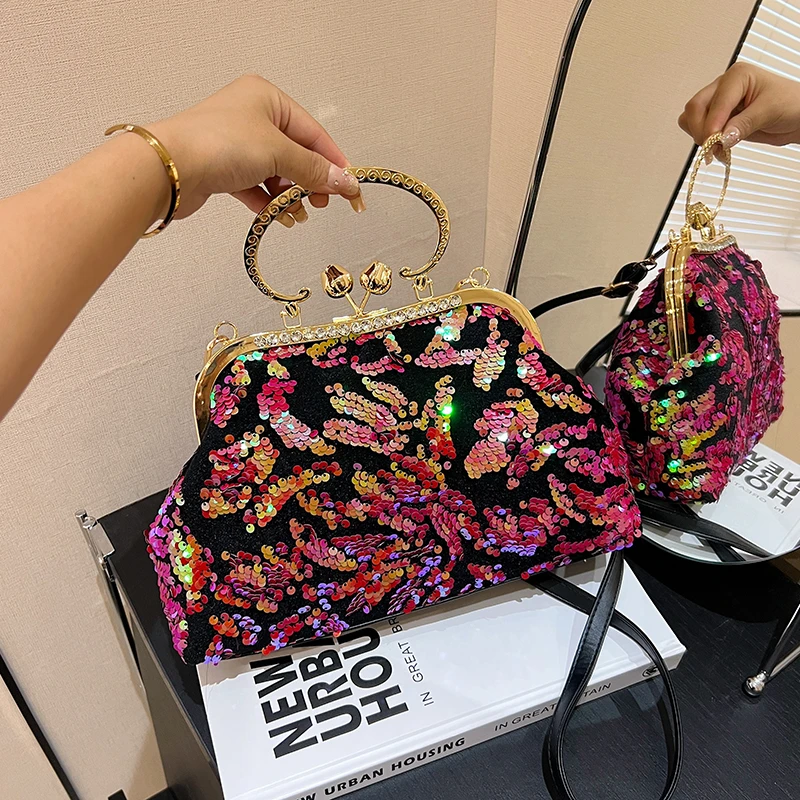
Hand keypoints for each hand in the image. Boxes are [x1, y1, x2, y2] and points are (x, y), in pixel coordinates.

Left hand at [148, 74, 363, 224]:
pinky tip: (278, 217)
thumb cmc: (221, 144)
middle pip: (296, 154)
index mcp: (268, 99)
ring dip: (289, 197)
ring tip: (295, 214)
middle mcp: (252, 117)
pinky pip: (257, 187)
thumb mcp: (279, 153)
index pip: (313, 133)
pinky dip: (269, 203)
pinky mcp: (224, 170)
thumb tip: (346, 183)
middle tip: (320, 204)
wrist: (171, 168)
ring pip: (277, 174)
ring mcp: (237, 144)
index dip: (333, 162)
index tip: (349, 189)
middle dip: (310, 182)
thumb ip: (314, 170)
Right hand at [679, 62, 799, 148]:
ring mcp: (719, 104)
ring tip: (719, 149)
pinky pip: (699, 130)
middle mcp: (724, 87)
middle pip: (694, 108)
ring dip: (700, 137)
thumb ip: (744, 124)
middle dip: (701, 131)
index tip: (715, 145)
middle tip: (714, 150)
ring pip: (691, 119)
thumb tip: (721, 139)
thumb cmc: (792, 104)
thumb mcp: (770, 111)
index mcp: (736, 77)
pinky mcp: (719, 119)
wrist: (799, 116)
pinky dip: (704, 142)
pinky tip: (720, 148)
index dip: (710, 126)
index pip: (712, 102)